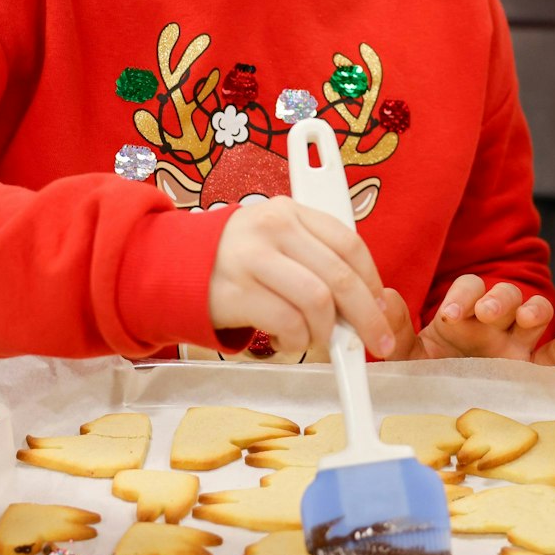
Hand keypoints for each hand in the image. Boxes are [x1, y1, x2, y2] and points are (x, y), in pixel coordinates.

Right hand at [207, 196, 395, 356]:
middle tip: (373, 343)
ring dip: (327, 333)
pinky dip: (298, 342)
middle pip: (340, 276)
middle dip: (366, 317)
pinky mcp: (235, 292)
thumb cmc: (237, 260)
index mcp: (290, 211)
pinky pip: (287, 324)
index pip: (349, 244)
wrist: (172, 266)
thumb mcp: (277, 240)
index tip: (381, 309)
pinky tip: (290, 342)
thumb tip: (369, 300)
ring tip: (319, 341)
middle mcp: (273, 228)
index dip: (372, 282)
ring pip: (317, 302)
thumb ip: (317, 257)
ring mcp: (252, 259)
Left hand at [381, 274, 554, 363]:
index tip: (449, 315)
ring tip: (526, 318)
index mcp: (464, 313)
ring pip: (536, 312)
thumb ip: (396, 329)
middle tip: (486, 313)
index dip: (463, 295)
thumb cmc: (429, 374)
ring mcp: (517, 343)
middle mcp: (493, 322)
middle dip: (499, 299)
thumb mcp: (408, 355)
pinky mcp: (533, 370)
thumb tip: (384, 297)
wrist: (443, 407)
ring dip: (535, 309)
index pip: (469, 287)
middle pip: (506, 294)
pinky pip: (552, 354)